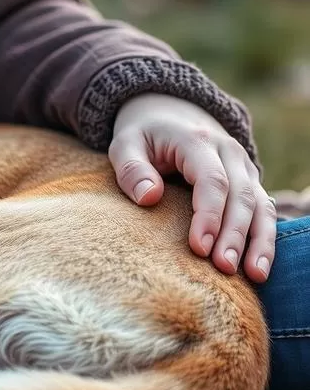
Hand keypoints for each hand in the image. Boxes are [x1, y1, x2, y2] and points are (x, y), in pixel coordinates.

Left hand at [109, 93, 274, 281]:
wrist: (169, 113)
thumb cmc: (142, 136)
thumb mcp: (124, 144)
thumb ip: (132, 169)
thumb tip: (149, 197)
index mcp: (198, 142)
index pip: (211, 181)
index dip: (209, 215)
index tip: (199, 248)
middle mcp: (229, 153)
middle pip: (240, 197)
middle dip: (234, 235)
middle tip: (223, 268)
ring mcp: (242, 168)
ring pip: (260, 205)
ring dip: (259, 241)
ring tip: (253, 276)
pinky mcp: (247, 183)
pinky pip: (263, 210)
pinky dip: (264, 238)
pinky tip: (258, 267)